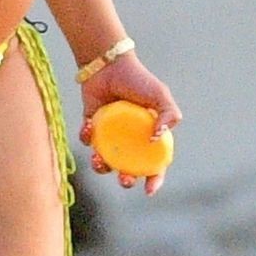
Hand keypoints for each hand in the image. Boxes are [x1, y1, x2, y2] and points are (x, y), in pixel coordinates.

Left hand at [78, 53, 179, 195]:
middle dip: (127, 179)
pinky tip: (89, 127)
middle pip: (129, 169)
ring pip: (106, 160)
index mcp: (149, 135)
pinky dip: (87, 139)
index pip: (156, 163)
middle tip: (124, 178)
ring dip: (102, 166)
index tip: (149, 191)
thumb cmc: (138, 79)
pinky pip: (88, 141)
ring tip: (99, 159)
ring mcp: (111, 134)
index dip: (155, 179)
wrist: (108, 64)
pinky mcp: (92, 127)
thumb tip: (157, 140)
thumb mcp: (160, 95)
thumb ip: (168, 115)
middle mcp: (130, 138)